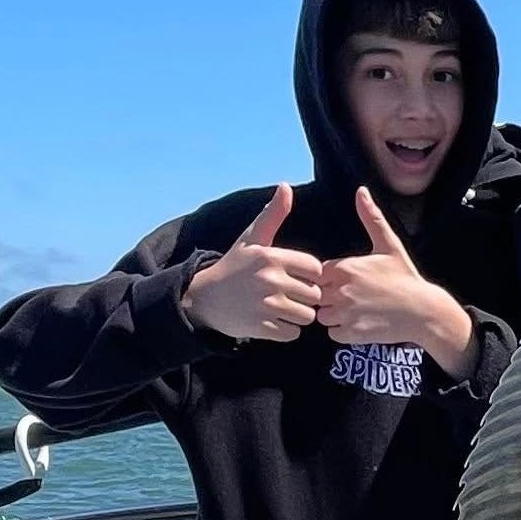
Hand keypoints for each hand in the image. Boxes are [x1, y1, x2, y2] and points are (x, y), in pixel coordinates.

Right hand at [181, 183, 324, 342]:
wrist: (204, 298)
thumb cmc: (234, 266)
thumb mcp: (252, 239)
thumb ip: (273, 214)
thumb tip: (285, 186)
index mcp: (272, 257)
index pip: (316, 269)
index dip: (311, 275)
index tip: (298, 276)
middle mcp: (270, 280)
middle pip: (315, 295)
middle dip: (306, 297)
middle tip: (290, 295)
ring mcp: (266, 305)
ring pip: (307, 316)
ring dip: (299, 315)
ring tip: (283, 308)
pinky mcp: (261, 328)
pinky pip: (292, 333)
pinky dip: (287, 331)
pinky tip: (275, 321)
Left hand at [318, 188, 476, 378]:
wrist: (423, 311)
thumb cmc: (405, 277)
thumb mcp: (389, 245)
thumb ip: (371, 218)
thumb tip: (361, 190)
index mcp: (345, 267)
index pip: (318, 273)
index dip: (330, 277)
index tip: (348, 281)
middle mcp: (341, 290)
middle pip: (317, 294)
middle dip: (329, 296)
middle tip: (352, 297)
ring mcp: (346, 313)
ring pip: (323, 315)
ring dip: (334, 314)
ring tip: (356, 310)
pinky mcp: (352, 333)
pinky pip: (333, 332)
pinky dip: (342, 330)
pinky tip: (360, 323)